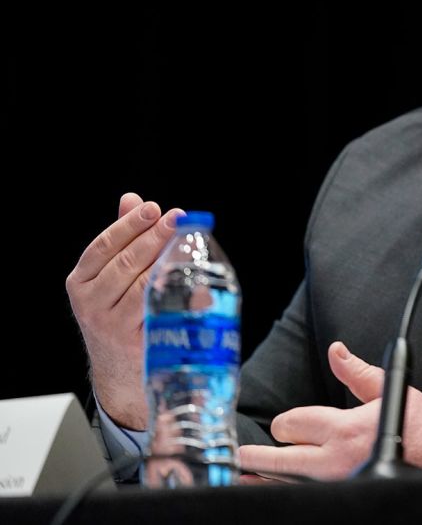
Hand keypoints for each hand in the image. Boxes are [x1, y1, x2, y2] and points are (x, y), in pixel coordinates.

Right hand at [65, 193, 183, 430]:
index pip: (104, 246)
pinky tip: (195, 277)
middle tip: (178, 218)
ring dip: (168, 260)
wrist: (119, 369)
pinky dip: (179, 292)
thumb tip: (132, 199)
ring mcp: (112, 325)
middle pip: (125, 263)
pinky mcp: (136, 342)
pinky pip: (160, 310)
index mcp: (80, 281)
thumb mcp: (110, 276)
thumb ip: (122, 239)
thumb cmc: (119, 312)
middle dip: (154, 237)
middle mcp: (91, 303)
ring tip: (187, 240)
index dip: (130, 224)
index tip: (154, 207)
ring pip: (143, 285)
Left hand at [239, 342, 421, 480]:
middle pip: (279, 459)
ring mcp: (338, 482)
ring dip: (265, 477)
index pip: (293, 424)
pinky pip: (302, 493)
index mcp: (345, 428)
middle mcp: (336, 460)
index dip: (286, 423)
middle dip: (256, 456)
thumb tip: (336, 351)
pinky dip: (286, 488)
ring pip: (286, 482)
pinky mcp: (344, 491)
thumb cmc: (421, 427)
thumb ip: (356, 372)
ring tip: (244, 474)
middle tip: (238, 455)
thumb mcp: (390, 391)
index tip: (287, 425)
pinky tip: (272, 486)